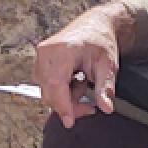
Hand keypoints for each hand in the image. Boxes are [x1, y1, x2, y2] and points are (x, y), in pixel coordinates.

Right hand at [35, 7, 120, 127]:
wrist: (95, 25)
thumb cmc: (101, 41)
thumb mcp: (108, 65)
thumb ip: (105, 88)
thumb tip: (107, 108)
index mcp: (63, 49)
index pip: (56, 84)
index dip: (62, 105)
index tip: (70, 122)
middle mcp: (46, 52)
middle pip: (50, 92)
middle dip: (69, 105)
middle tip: (91, 107)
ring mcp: (40, 57)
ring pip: (47, 91)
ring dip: (66, 97)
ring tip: (84, 84)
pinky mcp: (39, 62)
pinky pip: (46, 86)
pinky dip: (61, 90)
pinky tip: (74, 81)